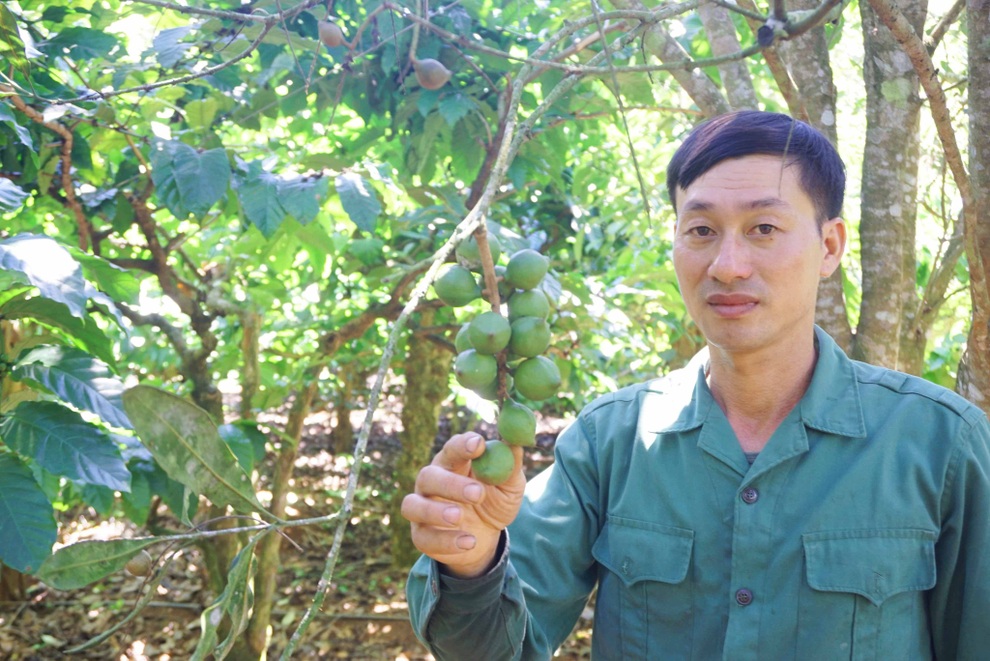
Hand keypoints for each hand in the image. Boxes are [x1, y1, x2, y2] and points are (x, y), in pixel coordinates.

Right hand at [401, 432, 525, 577]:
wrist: (486, 539)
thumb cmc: (495, 503)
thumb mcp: (509, 486)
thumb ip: (511, 465)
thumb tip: (517, 441)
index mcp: (453, 464)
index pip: (452, 448)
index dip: (462, 445)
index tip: (478, 445)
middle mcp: (431, 482)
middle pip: (429, 476)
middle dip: (451, 484)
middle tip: (476, 493)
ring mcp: (422, 509)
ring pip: (413, 505)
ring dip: (435, 511)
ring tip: (460, 517)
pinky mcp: (421, 536)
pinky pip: (424, 537)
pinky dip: (445, 541)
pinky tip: (469, 542)